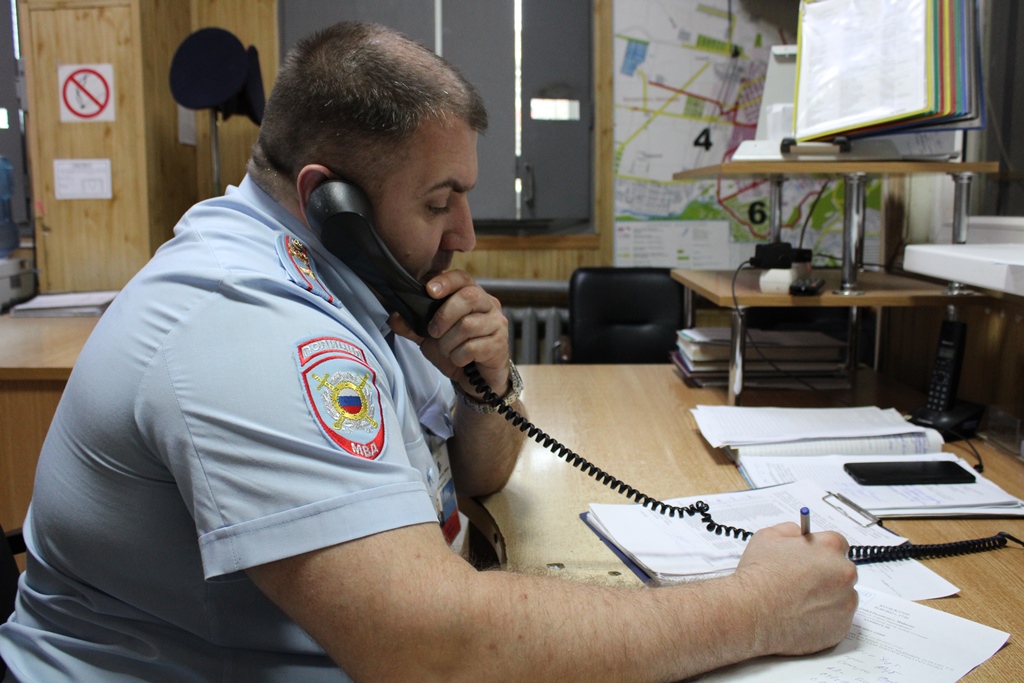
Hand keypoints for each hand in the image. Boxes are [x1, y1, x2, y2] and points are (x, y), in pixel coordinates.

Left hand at [389, 269, 511, 396]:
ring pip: (468, 325)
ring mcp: (497, 324)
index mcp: (472, 296)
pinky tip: (460, 360)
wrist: (477, 378)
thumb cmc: (457, 350)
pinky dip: (458, 356)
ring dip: (449, 342)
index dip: (446, 281)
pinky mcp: (500, 344)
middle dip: (444, 316)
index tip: (429, 291)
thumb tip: (394, 317)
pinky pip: (473, 347)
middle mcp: (489, 305)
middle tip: (433, 332)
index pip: (463, 278)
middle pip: (469, 297)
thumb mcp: (429, 338)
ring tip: (447, 350)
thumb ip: (412, 326)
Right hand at [733, 523, 857, 655]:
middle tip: (801, 582)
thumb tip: (799, 534)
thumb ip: (790, 530)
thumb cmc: (758, 575)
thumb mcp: (767, 536)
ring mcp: (845, 602)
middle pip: (842, 571)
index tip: (811, 560)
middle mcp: (844, 574)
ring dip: (827, 598)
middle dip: (826, 575)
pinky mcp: (841, 628)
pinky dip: (824, 620)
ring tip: (798, 602)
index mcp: (829, 547)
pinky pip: (838, 621)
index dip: (821, 552)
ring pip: (842, 597)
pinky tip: (801, 617)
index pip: (837, 544)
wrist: (751, 612)